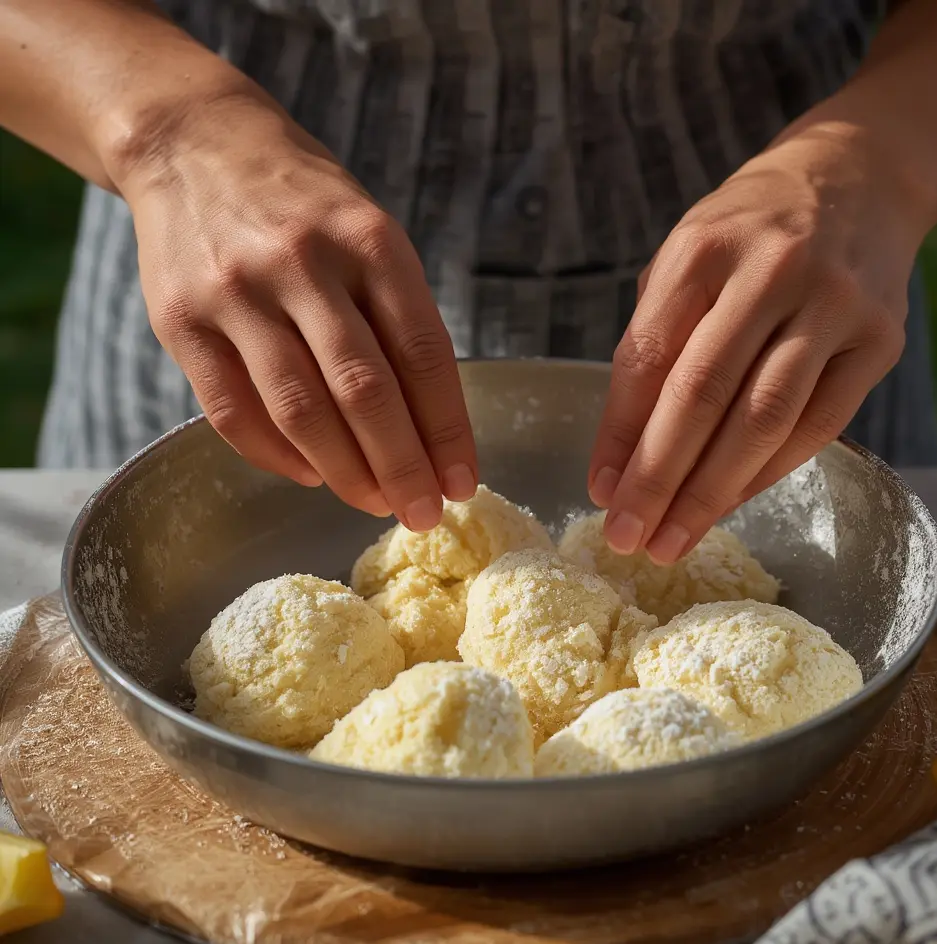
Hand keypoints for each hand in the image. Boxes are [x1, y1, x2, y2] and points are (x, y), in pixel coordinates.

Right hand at [118, 91, 475, 530]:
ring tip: (375, 503)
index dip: (447, 428)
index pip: (422, 352)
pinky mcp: (181, 322)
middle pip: (364, 391)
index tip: (463, 481)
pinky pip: (234, 414)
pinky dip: (279, 457)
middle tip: (423, 513)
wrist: (194, 144)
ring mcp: (236, 293)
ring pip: (300, 411)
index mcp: (368, 240)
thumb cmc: (305, 203)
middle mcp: (302, 264)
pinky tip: (313, 475)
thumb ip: (398, 318)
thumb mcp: (370, 234)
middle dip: (402, 466)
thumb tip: (431, 428)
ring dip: (346, 473)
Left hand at [588, 120, 930, 562]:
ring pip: (763, 420)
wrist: (859, 177)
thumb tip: (619, 461)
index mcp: (704, 248)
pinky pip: (817, 426)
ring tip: (671, 541)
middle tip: (627, 537)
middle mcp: (772, 271)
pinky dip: (766, 474)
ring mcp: (833, 305)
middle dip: (659, 478)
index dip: (620, 435)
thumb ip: (653, 344)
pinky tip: (728, 504)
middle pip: (703, 396)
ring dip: (710, 493)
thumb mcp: (685, 260)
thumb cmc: (748, 233)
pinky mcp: (879, 340)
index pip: (650, 358)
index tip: (599, 492)